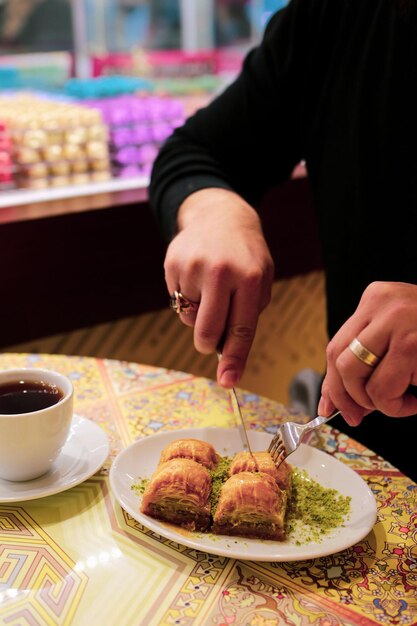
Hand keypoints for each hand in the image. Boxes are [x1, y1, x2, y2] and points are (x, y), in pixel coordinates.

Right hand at [164, 188, 274, 387]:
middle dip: (209, 343)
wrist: (220, 216)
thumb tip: (226, 351)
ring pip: (190, 319)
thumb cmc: (245, 256)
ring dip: (199, 314)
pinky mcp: (172, 264)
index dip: (234, 359)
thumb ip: (248, 314)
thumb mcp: (261, 279)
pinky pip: (177, 302)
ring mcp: (193, 267)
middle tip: (213, 337)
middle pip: (207, 331)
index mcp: (249, 278)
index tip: (227, 382)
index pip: (241, 328)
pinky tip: (197, 277)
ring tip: (210, 288)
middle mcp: (221, 272)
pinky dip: (187, 298)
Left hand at [318, 281, 416, 424]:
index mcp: (377, 298)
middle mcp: (384, 305)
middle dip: (344, 396)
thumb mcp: (399, 338)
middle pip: (338, 359)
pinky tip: (416, 399)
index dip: (331, 382)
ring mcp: (399, 322)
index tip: (330, 405)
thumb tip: (337, 401)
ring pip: (356, 376)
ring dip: (376, 402)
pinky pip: (383, 389)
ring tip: (403, 401)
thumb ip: (369, 360)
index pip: (336, 344)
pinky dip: (396, 406)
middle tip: (359, 415)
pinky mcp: (412, 346)